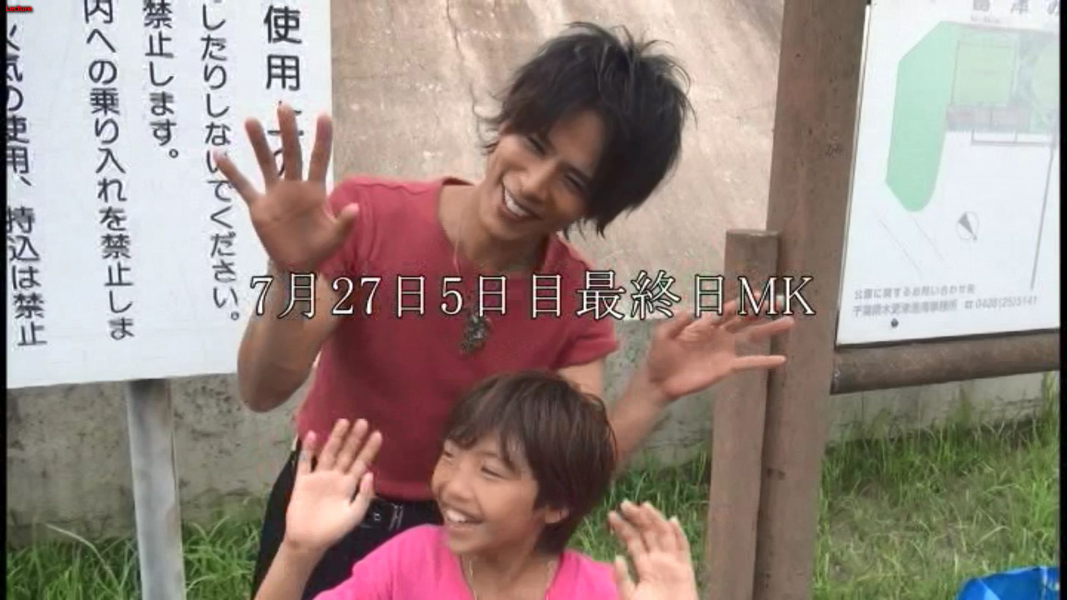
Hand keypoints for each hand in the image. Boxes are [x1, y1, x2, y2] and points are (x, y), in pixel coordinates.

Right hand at [215, 104, 357, 272]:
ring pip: (266, 163)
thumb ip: (345, 224)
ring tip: (251, 121)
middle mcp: (294, 186)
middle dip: (288, 131)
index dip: (322, 139)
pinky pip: (243, 186)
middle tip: (284, 106)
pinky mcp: (259, 207)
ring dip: (258, 143)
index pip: (319, 159)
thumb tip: (355, 209)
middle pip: (291, 153)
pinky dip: (231, 172)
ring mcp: (275, 195)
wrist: (298, 264)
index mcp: (315, 190)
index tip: (324, 115)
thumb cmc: (319, 248)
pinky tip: (219, 154)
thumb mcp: (336, 238)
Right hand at [283, 419, 380, 554]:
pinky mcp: (303, 481)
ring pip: (329, 453)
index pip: (361, 463)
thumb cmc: (334, 530)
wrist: (308, 541)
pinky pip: (305, 462)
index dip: (369, 449)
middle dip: (354, 438)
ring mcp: (319, 477)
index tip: (378, 434)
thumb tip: (370, 473)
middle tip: (363, 421)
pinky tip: (312, 435)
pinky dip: (308, 449)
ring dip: (335, 438)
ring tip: (343, 422)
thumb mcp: (354, 514)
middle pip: (346, 453)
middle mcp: (335, 477)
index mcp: (349, 485)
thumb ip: (364, 495)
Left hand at [609, 501, 698, 599]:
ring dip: (655, 520)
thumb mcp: (630, 597)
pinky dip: (679, 535)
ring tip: (643, 506)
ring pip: (664, 536)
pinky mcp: (685, 570)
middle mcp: (658, 561)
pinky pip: (683, 549)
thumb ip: (623, 579)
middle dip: (637, 518)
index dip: (623, 527)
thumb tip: (616, 557)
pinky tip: (672, 521)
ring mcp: (672, 564)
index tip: (611, 514)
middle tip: (624, 503)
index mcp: (644, 566)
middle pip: (647, 534)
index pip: (633, 541)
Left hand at [642, 296, 794, 400]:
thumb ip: (675, 323)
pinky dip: (764, 361)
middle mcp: (719, 334)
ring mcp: (725, 350)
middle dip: (761, 309)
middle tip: (780, 301)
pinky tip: (781, 359)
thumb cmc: (660, 355)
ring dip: (770, 330)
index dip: (741, 302)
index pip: (727, 309)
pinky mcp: (727, 367)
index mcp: (705, 323)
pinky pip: (749, 362)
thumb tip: (689, 311)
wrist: (660, 381)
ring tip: (789, 321)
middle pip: (744, 318)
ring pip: (752, 337)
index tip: (757, 294)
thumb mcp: (662, 336)